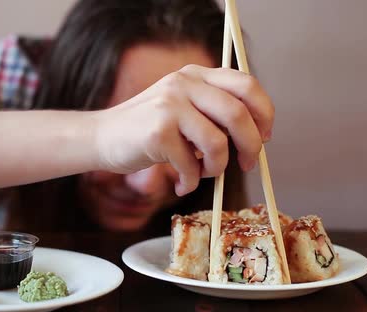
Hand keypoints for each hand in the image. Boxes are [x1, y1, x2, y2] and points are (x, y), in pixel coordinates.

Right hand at [94, 65, 274, 195]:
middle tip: (248, 165)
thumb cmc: (149, 130)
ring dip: (217, 168)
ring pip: (217, 143)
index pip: (246, 86)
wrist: (102, 137)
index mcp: (196, 75)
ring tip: (203, 174)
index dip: (264, 114)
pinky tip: (180, 183)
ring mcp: (170, 105)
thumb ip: (214, 113)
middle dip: (251, 146)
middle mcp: (184, 83)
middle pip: (238, 114)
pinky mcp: (157, 131)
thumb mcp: (183, 108)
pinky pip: (191, 165)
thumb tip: (256, 138)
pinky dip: (190, 181)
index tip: (264, 137)